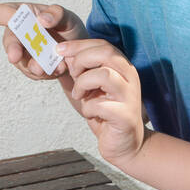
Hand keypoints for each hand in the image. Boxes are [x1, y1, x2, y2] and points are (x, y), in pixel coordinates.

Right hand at [0, 2, 83, 79]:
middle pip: (9, 41)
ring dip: (33, 66)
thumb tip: (42, 20)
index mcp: (23, 16)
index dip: (4, 15)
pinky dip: (48, 72)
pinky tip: (59, 67)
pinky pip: (36, 74)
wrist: (78, 50)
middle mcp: (18, 35)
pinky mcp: (33, 70)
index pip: (4, 12)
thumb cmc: (67, 28)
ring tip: (42, 68)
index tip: (10, 18)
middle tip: (14, 56)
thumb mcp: (67, 17)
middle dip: (12, 49)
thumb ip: (56, 14)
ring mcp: (24, 54)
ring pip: (22, 62)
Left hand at [57, 37, 146, 165]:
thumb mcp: (90, 87)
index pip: (102, 45)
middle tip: (73, 74)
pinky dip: (88, 108)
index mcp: (122, 68)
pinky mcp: (125, 116)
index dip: (79, 45)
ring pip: (103, 75)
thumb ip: (81, 70)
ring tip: (80, 95)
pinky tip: (91, 114)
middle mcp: (130, 78)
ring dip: (83, 84)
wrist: (124, 144)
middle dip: (81, 60)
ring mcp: (129, 97)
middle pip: (106, 53)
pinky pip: (100, 105)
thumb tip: (67, 54)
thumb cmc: (106, 114)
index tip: (60, 50)